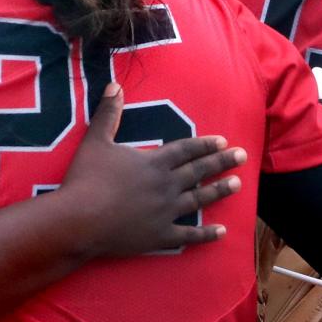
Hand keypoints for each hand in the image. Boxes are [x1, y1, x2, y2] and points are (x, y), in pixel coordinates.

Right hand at [56, 83, 245, 255]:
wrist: (78, 219)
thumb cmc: (85, 179)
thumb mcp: (95, 141)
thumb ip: (108, 113)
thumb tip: (115, 85)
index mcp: (153, 162)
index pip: (186, 150)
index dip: (204, 145)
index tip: (223, 141)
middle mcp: (166, 185)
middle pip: (199, 171)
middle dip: (222, 162)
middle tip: (242, 156)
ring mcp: (165, 212)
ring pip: (199, 200)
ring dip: (219, 191)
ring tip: (237, 184)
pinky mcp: (160, 236)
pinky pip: (189, 235)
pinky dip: (206, 234)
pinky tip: (221, 232)